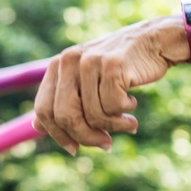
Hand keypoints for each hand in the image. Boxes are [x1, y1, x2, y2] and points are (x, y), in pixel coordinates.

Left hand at [33, 17, 185, 153]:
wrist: (154, 40)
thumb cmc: (121, 66)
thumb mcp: (87, 81)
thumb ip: (63, 101)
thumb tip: (36, 127)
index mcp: (58, 65)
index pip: (43, 109)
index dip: (57, 134)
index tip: (75, 149)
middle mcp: (69, 61)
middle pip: (66, 116)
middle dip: (87, 137)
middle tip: (106, 144)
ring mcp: (90, 61)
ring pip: (93, 115)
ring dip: (114, 127)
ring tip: (129, 123)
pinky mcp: (112, 65)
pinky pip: (113, 106)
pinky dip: (125, 112)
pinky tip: (133, 103)